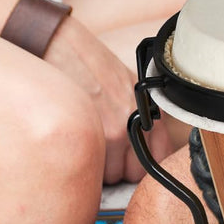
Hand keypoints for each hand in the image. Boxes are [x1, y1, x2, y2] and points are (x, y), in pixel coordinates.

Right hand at [45, 15, 174, 182]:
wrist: (64, 48)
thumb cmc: (94, 64)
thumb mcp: (130, 83)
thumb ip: (141, 112)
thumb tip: (146, 138)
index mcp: (147, 109)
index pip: (159, 155)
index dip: (146, 162)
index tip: (136, 161)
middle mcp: (133, 123)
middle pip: (133, 172)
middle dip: (122, 168)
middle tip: (110, 155)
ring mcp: (111, 132)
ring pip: (110, 176)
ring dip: (101, 169)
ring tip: (92, 147)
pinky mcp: (87, 136)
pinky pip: (90, 168)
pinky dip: (85, 164)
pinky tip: (80, 147)